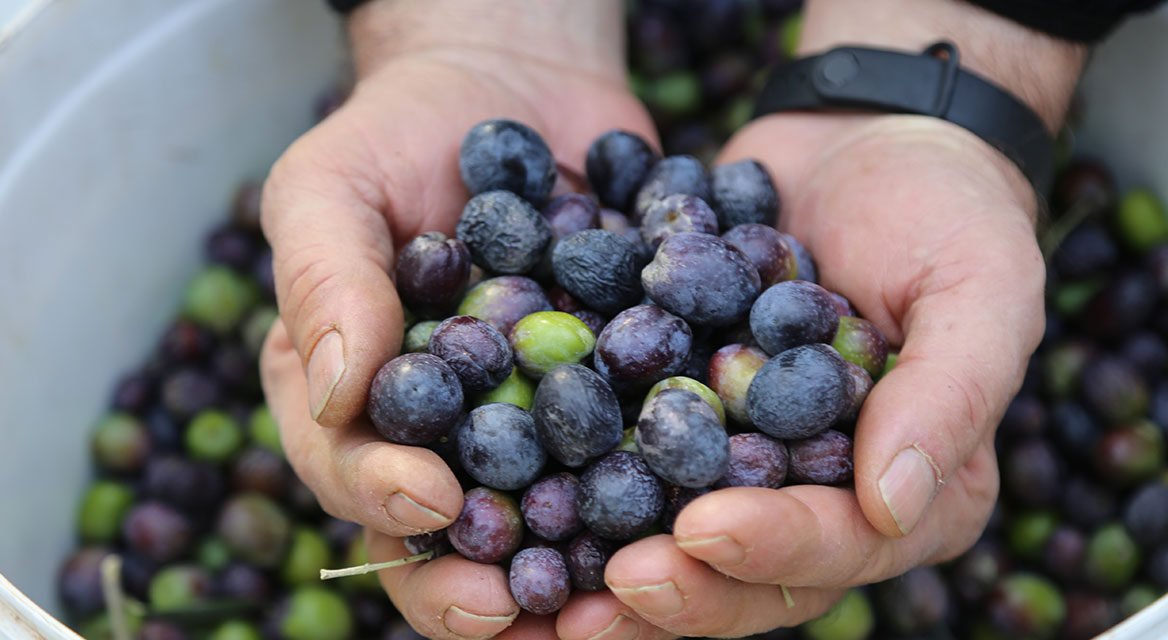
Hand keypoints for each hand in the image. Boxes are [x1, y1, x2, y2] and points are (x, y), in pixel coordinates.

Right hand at [259, 1, 675, 636]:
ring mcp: (532, 430)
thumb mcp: (332, 185)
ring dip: (576, 569)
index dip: (381, 502)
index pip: (351, 475)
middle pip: (447, 539)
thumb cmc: (397, 135)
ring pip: (548, 525)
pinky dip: (665, 489)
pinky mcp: (614, 403)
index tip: (430, 502)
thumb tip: (338, 390)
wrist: (513, 91)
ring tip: (617, 591)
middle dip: (474, 584)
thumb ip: (323, 279)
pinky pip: (637, 457)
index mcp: (353, 406)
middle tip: (516, 605)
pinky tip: (700, 504)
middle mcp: (440, 439)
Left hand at [595, 111, 1044, 636]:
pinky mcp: (681, 416)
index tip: (703, 528)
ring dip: (616, 567)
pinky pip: (628, 462)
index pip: (844, 543)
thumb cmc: (945, 208)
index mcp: (911, 491)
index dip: (776, 548)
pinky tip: (519, 491)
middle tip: (612, 586)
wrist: (858, 138)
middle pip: (753, 574)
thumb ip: (949, 396)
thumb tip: (893, 505)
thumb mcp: (982, 288)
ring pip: (681, 542)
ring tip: (551, 588)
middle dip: (685, 585)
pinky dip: (575, 482)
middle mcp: (824, 495)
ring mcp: (747, 461)